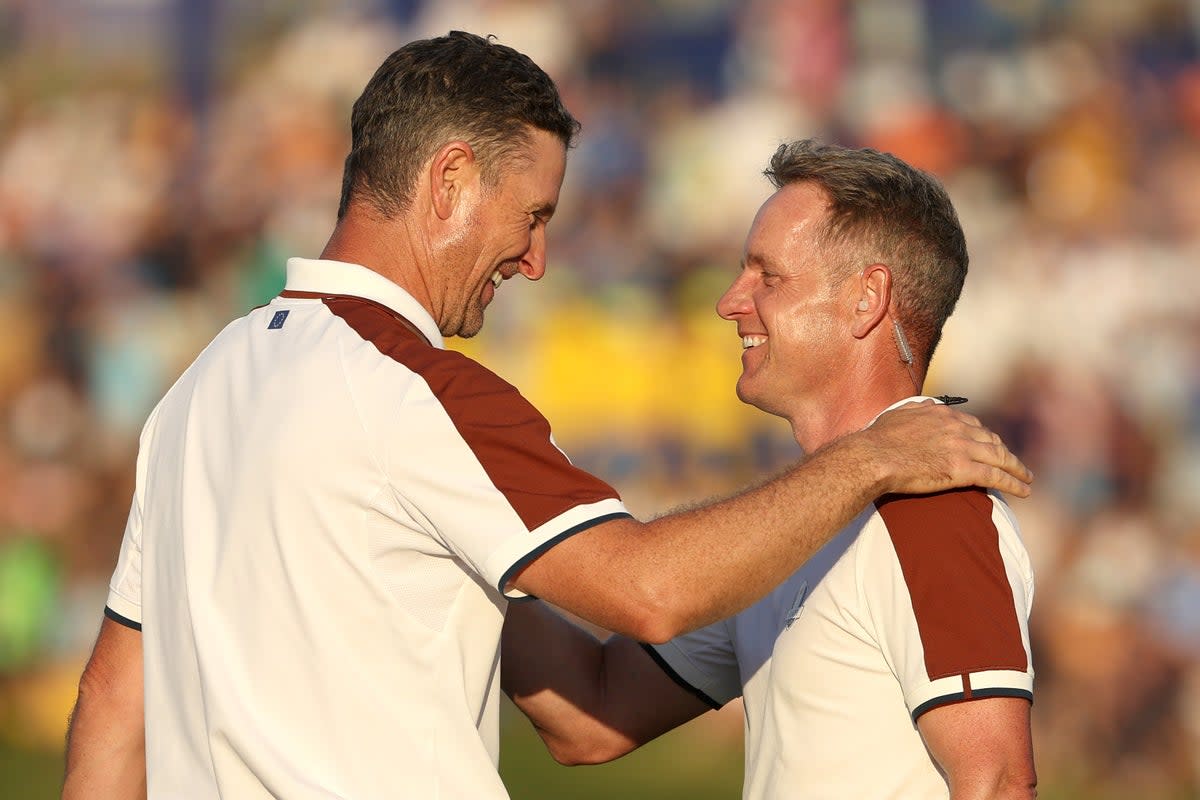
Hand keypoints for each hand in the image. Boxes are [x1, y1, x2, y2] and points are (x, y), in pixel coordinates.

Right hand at [861, 400, 1032, 497]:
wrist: (873, 457)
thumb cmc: (878, 440)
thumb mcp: (898, 415)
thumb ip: (915, 410)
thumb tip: (924, 406)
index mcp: (941, 413)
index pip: (973, 425)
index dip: (985, 437)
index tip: (990, 447)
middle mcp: (956, 427)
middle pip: (991, 439)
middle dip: (1005, 452)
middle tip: (1014, 463)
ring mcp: (962, 447)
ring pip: (1000, 457)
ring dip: (1017, 468)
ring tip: (1027, 478)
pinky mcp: (963, 469)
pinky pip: (996, 476)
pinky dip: (1014, 483)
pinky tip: (1024, 490)